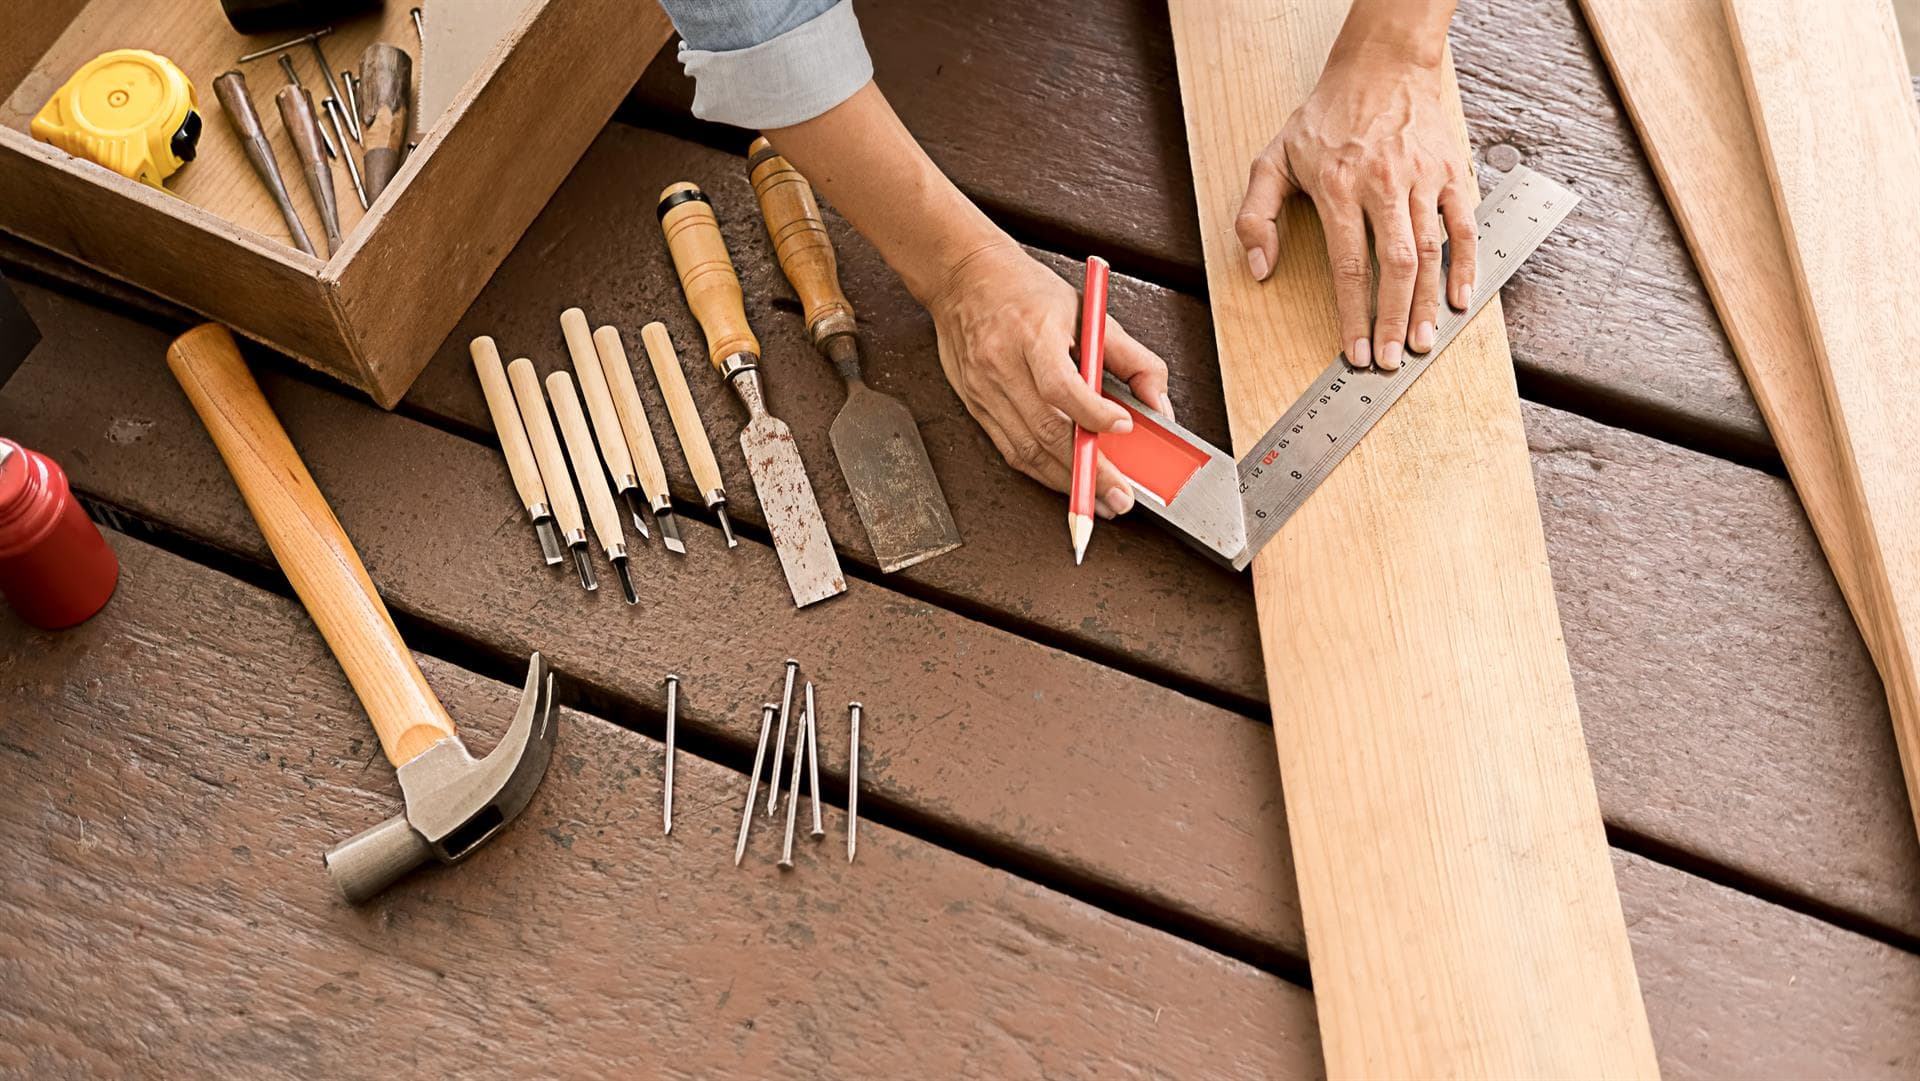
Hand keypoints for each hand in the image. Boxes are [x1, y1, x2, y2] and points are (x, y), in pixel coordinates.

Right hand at [925, 239, 1171, 515]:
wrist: (963, 278)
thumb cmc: (1026, 290)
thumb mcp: (1089, 311)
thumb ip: (1131, 358)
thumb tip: (1158, 405)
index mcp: (1033, 333)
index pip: (1060, 385)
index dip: (1092, 413)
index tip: (1122, 428)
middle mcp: (1003, 364)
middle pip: (1044, 429)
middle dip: (1087, 469)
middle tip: (1119, 495)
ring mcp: (984, 389)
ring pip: (1025, 449)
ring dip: (1065, 481)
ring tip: (1099, 500)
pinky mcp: (975, 405)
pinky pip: (1009, 449)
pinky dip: (1041, 471)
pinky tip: (1066, 481)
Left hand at [1235, 51, 1476, 371]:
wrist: (1380, 66)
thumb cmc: (1324, 118)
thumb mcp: (1272, 158)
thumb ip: (1256, 216)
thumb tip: (1259, 269)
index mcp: (1338, 187)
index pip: (1347, 265)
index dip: (1353, 314)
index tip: (1355, 350)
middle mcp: (1382, 184)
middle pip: (1394, 265)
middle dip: (1395, 319)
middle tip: (1394, 358)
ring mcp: (1421, 178)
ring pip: (1430, 251)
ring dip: (1429, 302)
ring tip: (1426, 341)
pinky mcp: (1450, 172)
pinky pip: (1463, 225)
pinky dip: (1466, 264)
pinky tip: (1460, 299)